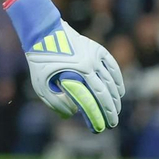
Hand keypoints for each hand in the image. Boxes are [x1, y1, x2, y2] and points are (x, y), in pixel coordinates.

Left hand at [5, 0, 124, 132]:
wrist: (43, 32)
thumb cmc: (39, 60)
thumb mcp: (40, 84)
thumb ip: (54, 102)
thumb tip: (72, 113)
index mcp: (79, 73)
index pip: (96, 98)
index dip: (102, 114)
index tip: (104, 126)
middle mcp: (91, 64)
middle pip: (106, 92)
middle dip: (111, 109)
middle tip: (113, 122)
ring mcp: (95, 56)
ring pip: (111, 80)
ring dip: (115, 97)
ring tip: (116, 109)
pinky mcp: (97, 49)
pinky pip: (112, 66)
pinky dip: (117, 79)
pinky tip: (119, 91)